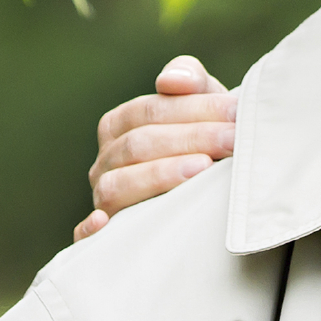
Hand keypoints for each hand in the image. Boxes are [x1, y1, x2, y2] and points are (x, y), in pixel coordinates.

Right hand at [78, 57, 237, 241]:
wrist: (210, 196)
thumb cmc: (204, 142)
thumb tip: (171, 80)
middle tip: (234, 141)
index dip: (194, 109)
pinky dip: (89, 231)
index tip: (236, 114)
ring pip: (118, 185)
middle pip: (138, 145)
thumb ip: (191, 81)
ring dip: (160, 175)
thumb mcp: (202, 108)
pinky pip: (83, 237)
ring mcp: (102, 200)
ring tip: (203, 168)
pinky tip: (106, 223)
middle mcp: (105, 162)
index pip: (150, 110)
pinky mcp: (104, 239)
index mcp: (119, 125)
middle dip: (191, 139)